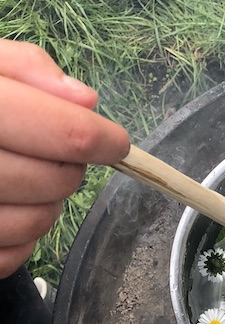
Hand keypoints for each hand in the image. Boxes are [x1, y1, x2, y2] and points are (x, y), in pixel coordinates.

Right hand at [0, 40, 129, 277]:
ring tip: (26, 178)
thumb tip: (84, 100)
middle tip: (55, 152)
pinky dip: (20, 237)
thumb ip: (23, 66)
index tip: (115, 142)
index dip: (102, 139)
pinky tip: (4, 207)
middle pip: (55, 180)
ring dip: (48, 203)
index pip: (64, 132)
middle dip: (69, 167)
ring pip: (37, 222)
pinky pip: (9, 257)